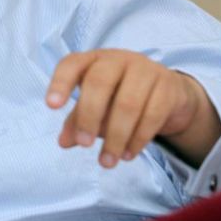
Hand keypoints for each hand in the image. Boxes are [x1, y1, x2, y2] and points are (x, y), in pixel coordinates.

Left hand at [45, 49, 202, 168]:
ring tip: (106, 161)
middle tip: (84, 144)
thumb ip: (77, 119)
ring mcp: (146, 70)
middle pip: (99, 82)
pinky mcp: (168, 86)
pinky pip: (152, 115)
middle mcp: (118, 59)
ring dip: (115, 137)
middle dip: (89, 116)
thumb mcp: (96, 103)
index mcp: (93, 60)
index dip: (60, 83)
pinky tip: (127, 154)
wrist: (168, 92)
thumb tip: (64, 141)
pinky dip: (138, 139)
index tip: (51, 106)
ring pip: (128, 103)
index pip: (71, 64)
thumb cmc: (120, 94)